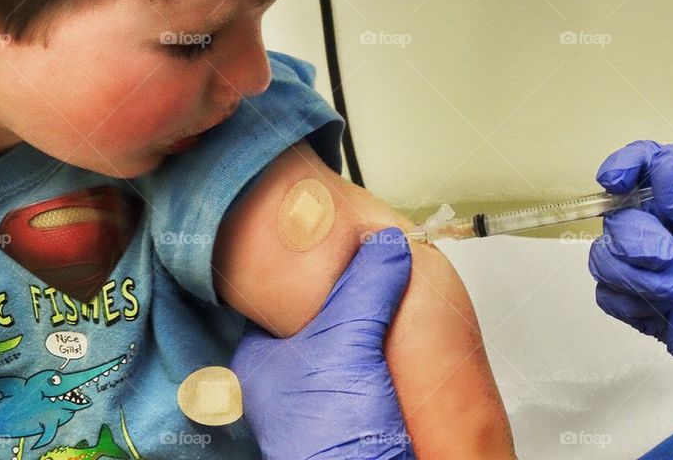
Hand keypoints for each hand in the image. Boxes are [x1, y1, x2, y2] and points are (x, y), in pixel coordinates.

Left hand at [231, 226, 415, 458]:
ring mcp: (325, 396)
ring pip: (351, 338)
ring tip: (398, 283)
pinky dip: (393, 346)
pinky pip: (376, 363)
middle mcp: (288, 377)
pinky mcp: (360, 410)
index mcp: (261, 357)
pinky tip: (411, 329)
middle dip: (350, 289)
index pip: (281, 294)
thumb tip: (389, 245)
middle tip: (379, 258)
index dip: (310, 264)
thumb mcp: (345, 341)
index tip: (340, 239)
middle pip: (321, 313)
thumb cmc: (331, 432)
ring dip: (375, 318)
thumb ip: (366, 287)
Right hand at [588, 140, 672, 369]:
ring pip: (605, 257)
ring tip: (672, 286)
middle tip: (666, 253)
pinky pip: (611, 298)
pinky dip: (626, 298)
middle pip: (616, 217)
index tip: (614, 180)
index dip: (622, 166)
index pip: (644, 167)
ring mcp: (658, 272)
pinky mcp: (653, 312)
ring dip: (628, 270)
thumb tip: (658, 164)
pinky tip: (661, 303)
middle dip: (631, 233)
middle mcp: (669, 232)